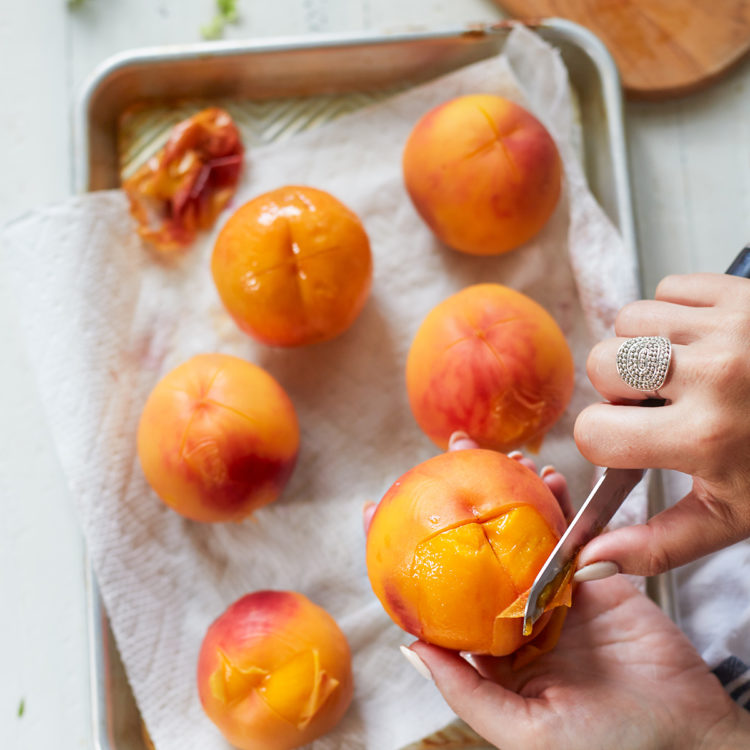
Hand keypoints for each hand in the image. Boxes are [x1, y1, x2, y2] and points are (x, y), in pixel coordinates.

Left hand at [398, 432, 749, 749]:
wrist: (688, 740)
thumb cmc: (606, 748)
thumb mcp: (523, 730)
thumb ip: (465, 689)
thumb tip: (408, 647)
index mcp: (490, 652)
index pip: (437, 594)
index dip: (406, 552)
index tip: (375, 510)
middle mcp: (515, 617)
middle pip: (475, 551)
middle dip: (458, 503)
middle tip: (442, 459)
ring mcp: (553, 594)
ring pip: (521, 533)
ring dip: (509, 492)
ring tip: (495, 453)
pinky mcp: (593, 580)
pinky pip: (570, 535)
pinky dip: (558, 504)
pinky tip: (545, 479)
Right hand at [575, 273, 749, 575]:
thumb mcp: (734, 517)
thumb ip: (659, 545)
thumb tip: (593, 561)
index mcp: (707, 438)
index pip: (594, 432)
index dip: (606, 442)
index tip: (631, 445)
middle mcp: (716, 375)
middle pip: (601, 364)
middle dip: (617, 389)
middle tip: (657, 405)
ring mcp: (733, 326)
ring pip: (627, 320)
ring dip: (641, 347)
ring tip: (680, 371)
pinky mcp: (745, 292)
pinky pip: (669, 288)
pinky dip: (674, 314)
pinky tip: (701, 343)